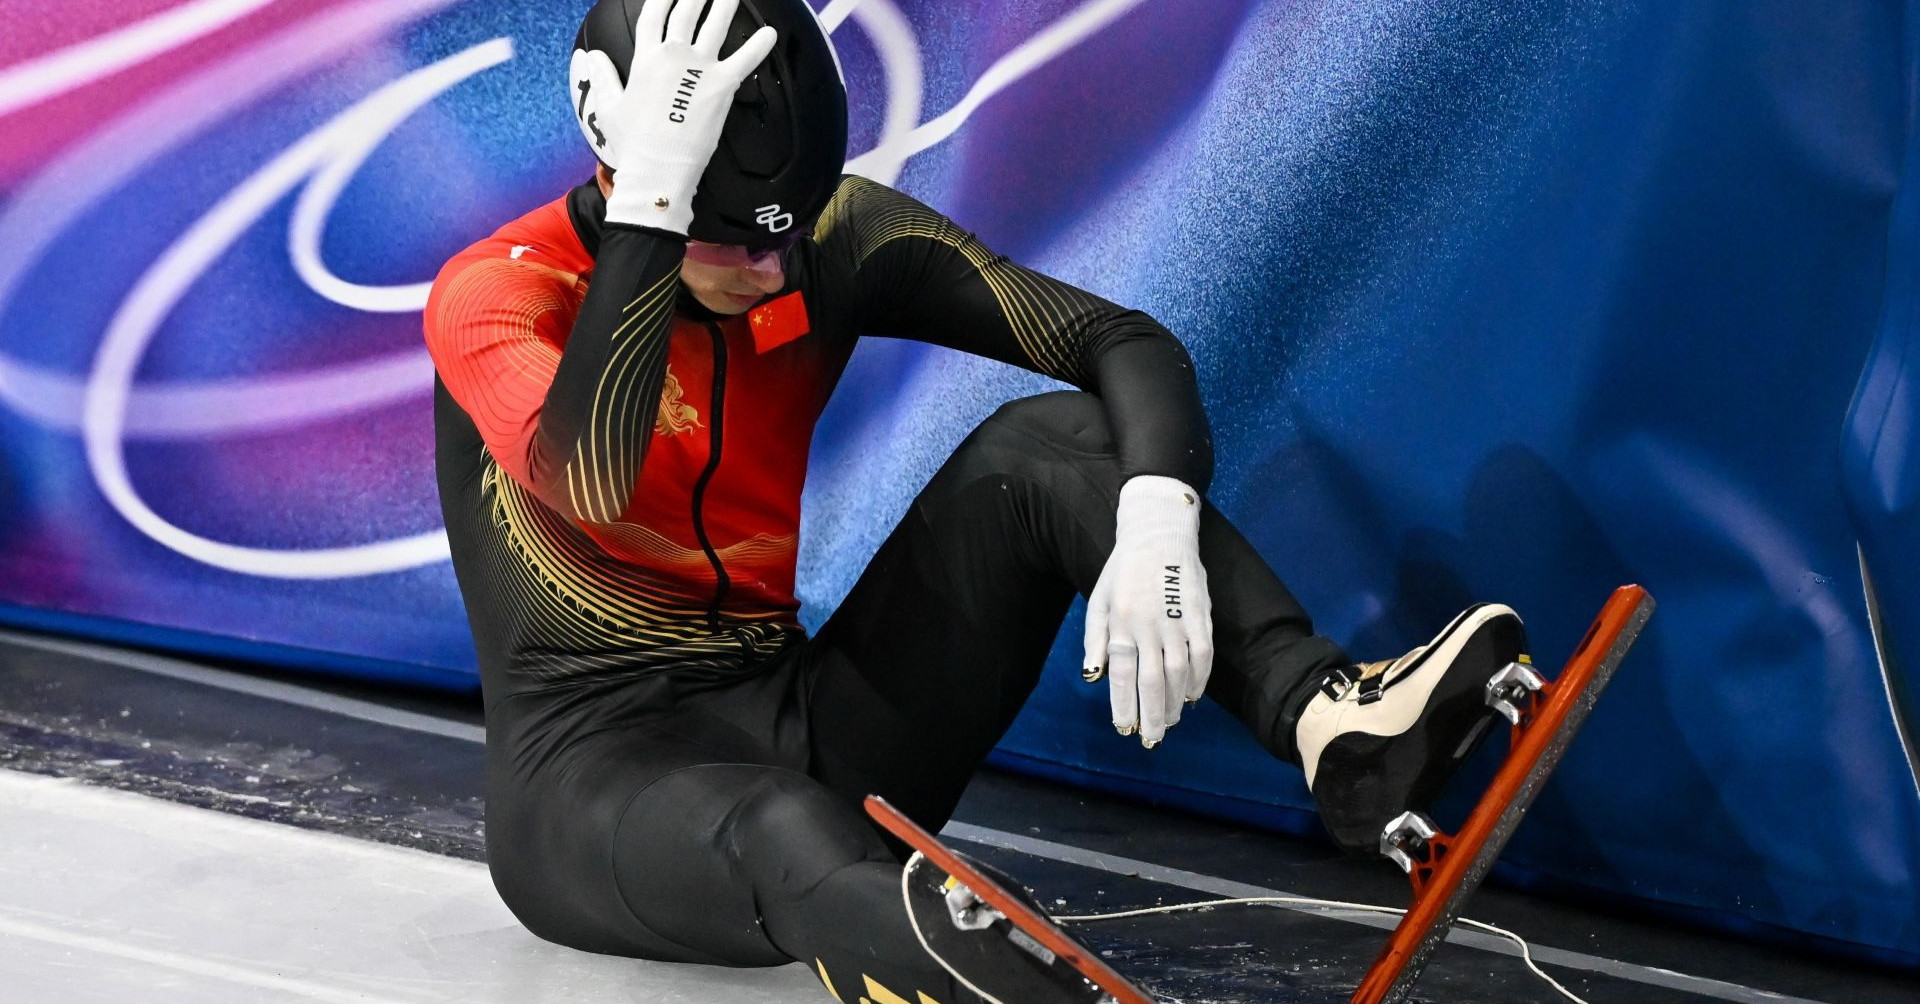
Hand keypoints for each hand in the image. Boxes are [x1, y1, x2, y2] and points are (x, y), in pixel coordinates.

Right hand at [569, 0, 776, 231]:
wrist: (658, 167)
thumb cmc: (632, 144)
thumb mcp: (609, 107)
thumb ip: (604, 77)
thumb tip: (592, 57)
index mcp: (645, 58)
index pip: (654, 15)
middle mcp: (673, 55)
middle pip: (687, 11)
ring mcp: (699, 68)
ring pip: (715, 24)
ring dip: (726, 3)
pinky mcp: (722, 86)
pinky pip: (745, 60)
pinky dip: (759, 45)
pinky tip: (772, 33)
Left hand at [1083, 475, 1214, 747]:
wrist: (1158, 533)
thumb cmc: (1123, 570)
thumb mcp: (1098, 600)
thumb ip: (1094, 640)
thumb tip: (1092, 678)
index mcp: (1120, 623)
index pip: (1121, 676)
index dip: (1123, 706)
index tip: (1124, 729)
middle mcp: (1148, 626)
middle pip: (1151, 682)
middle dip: (1151, 716)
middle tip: (1151, 740)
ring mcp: (1176, 620)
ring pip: (1178, 673)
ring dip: (1174, 703)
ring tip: (1170, 722)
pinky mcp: (1200, 614)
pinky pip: (1203, 654)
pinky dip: (1199, 679)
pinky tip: (1192, 696)